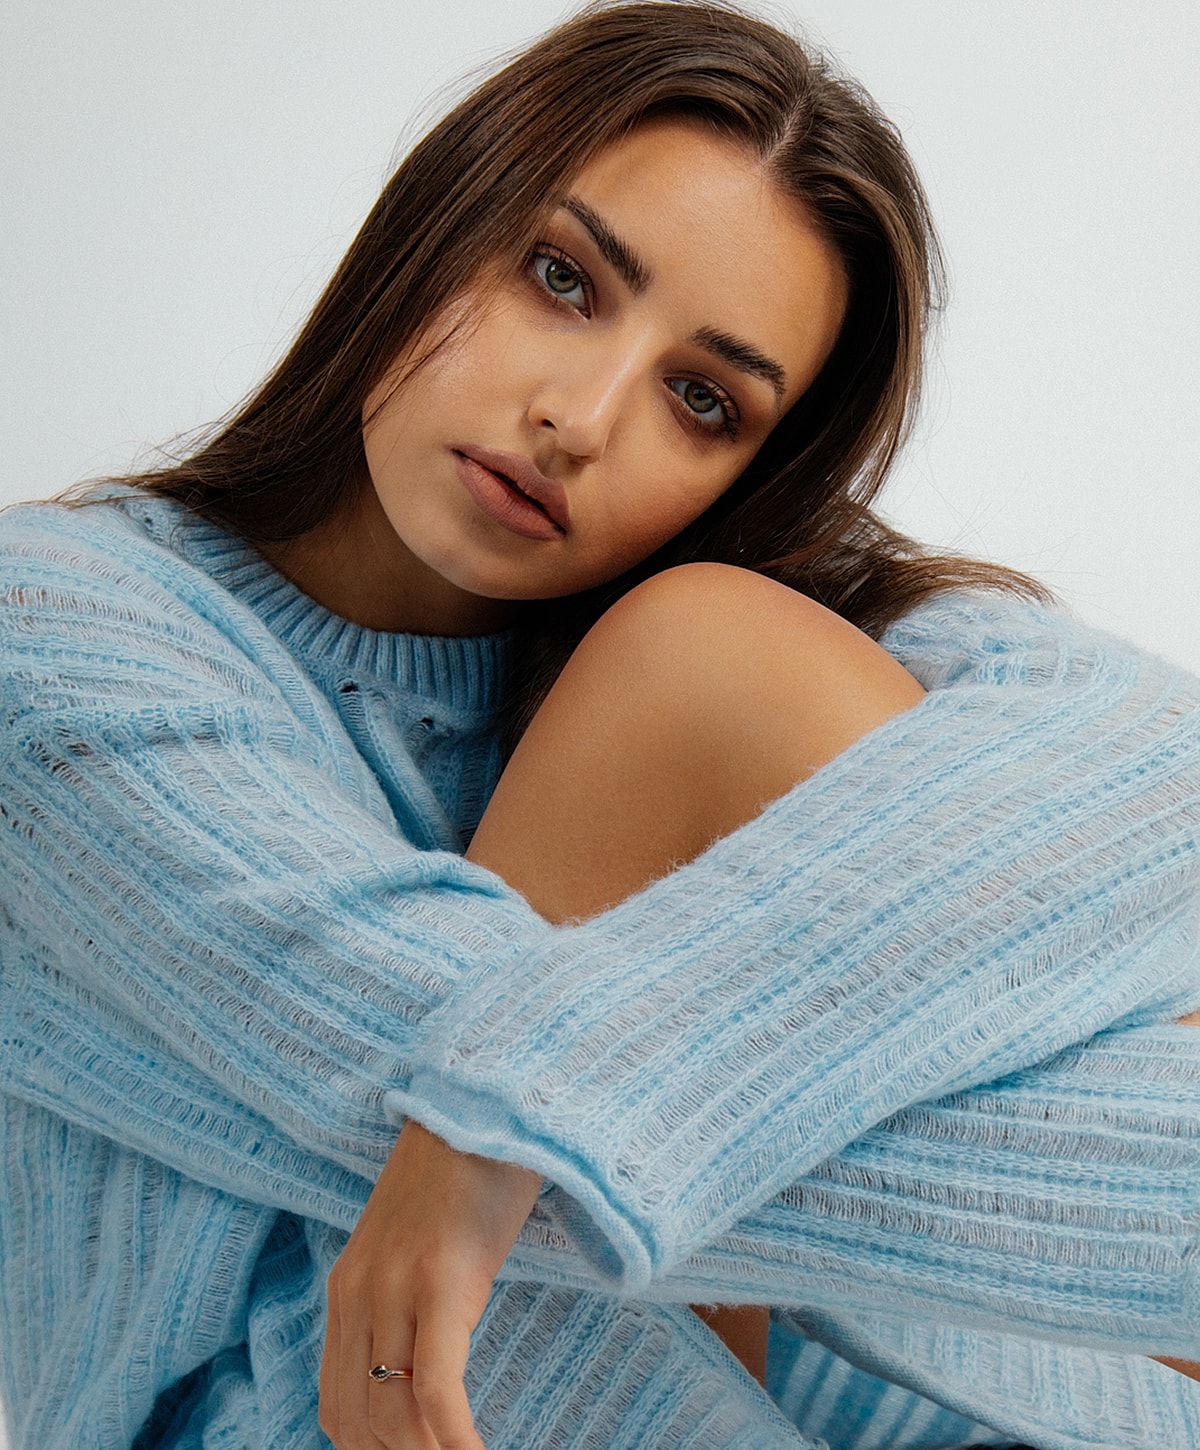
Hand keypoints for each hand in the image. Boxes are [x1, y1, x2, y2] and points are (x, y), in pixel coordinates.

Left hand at [319, 1120, 541, 1448]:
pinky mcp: (440, 1282)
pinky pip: (435, 1389)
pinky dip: (454, 1439)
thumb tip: (418, 1363)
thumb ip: (401, 1296)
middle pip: (360, 1423)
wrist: (484, 1103)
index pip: (337, 1409)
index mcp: (346, 1289)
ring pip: (394, 1417)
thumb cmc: (465, 1172)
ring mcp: (394, 1289)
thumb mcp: (415, 1242)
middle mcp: (357, 1295)